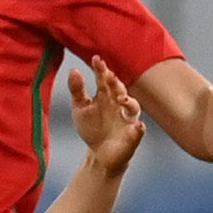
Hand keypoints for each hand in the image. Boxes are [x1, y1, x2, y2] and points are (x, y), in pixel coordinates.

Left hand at [68, 56, 141, 172]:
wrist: (100, 153)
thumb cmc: (93, 127)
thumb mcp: (80, 107)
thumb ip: (77, 90)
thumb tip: (73, 70)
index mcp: (106, 96)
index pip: (105, 80)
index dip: (101, 70)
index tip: (96, 59)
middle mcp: (120, 105)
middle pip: (120, 90)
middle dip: (116, 83)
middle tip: (108, 76)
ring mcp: (128, 119)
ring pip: (133, 108)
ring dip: (130, 103)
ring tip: (122, 100)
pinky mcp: (133, 136)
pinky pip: (139, 131)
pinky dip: (139, 129)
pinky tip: (138, 126)